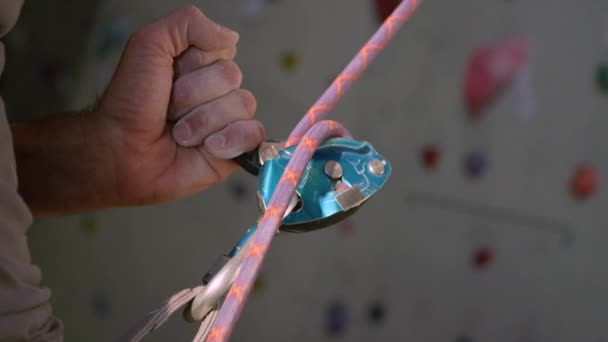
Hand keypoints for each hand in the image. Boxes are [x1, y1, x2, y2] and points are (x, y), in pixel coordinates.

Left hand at [95, 5, 264, 205]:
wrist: (122, 155)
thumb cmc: (129, 106)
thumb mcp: (148, 46)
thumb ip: (188, 24)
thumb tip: (232, 36)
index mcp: (198, 66)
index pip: (221, 49)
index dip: (194, 63)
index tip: (168, 77)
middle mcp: (215, 92)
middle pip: (232, 76)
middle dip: (193, 94)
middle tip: (169, 111)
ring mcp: (228, 121)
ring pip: (243, 104)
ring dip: (203, 121)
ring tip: (179, 135)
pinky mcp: (235, 150)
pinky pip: (255, 134)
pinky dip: (231, 140)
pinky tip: (207, 149)